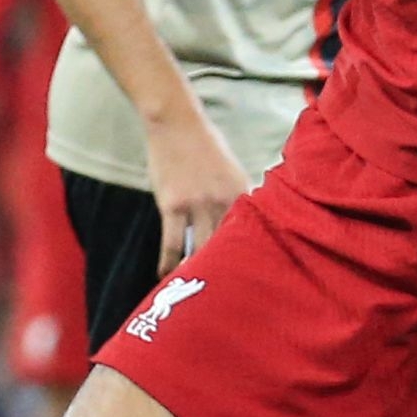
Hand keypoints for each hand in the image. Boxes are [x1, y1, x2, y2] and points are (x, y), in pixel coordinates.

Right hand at [144, 113, 255, 275]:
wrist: (176, 122)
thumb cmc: (203, 145)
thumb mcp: (231, 168)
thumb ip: (237, 196)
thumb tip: (243, 221)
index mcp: (241, 191)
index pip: (251, 232)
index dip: (250, 257)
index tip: (251, 279)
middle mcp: (223, 200)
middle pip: (227, 245)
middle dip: (226, 270)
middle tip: (224, 294)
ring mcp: (197, 203)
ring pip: (200, 248)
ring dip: (197, 271)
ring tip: (194, 291)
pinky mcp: (172, 204)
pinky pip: (171, 243)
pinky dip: (168, 262)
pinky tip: (165, 275)